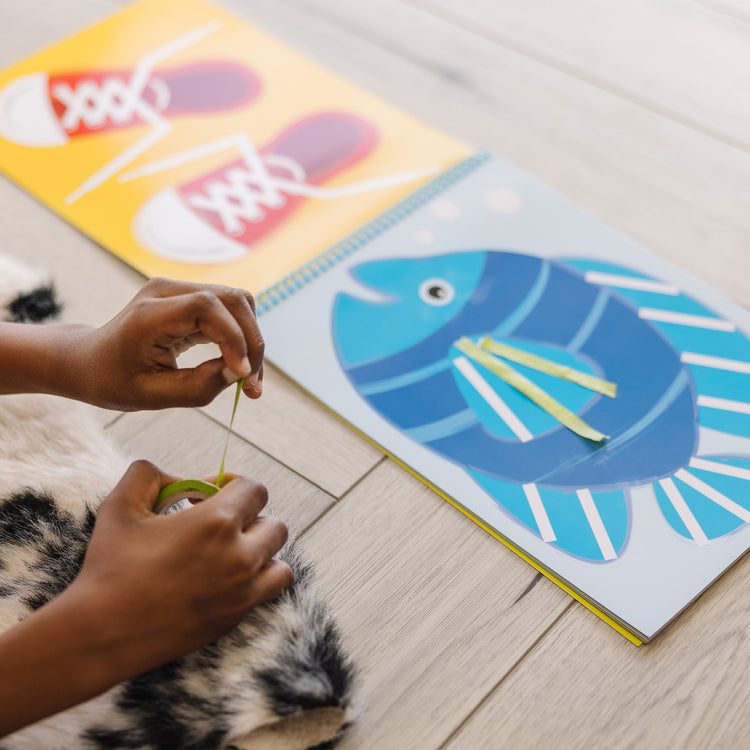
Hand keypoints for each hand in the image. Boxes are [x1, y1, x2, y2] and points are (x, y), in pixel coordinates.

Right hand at [69, 461, 292, 675]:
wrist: (103, 634)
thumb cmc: (110, 568)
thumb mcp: (120, 506)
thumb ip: (148, 475)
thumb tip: (176, 477)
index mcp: (216, 522)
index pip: (255, 489)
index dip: (232, 487)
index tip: (206, 498)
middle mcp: (239, 555)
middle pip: (274, 524)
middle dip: (249, 518)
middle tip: (215, 527)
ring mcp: (243, 589)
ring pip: (280, 560)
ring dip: (260, 550)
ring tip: (228, 553)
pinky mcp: (237, 616)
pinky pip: (271, 589)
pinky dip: (261, 580)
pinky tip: (229, 578)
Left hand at [70, 278, 265, 409]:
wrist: (88, 360)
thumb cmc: (111, 379)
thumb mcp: (149, 397)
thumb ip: (195, 387)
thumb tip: (237, 374)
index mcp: (150, 313)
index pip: (207, 307)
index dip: (233, 337)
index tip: (242, 375)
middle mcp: (167, 291)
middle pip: (233, 300)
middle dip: (252, 342)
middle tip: (252, 385)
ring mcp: (180, 291)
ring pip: (238, 303)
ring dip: (251, 340)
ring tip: (247, 379)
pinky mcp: (190, 299)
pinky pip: (230, 311)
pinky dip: (242, 338)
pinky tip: (239, 366)